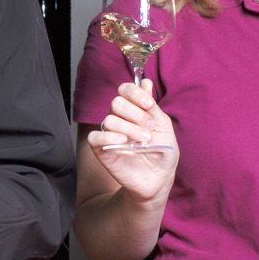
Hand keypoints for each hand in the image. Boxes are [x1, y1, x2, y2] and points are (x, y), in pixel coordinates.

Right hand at [86, 79, 176, 199]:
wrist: (160, 178)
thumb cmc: (163, 152)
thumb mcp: (163, 126)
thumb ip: (151, 106)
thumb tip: (145, 81)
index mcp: (134, 110)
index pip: (125, 90)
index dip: (135, 93)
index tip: (149, 105)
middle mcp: (120, 120)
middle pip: (116, 103)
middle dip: (135, 113)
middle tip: (149, 128)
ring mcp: (110, 134)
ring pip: (109, 120)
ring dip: (129, 128)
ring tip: (144, 141)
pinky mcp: (101, 150)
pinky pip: (95, 136)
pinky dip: (108, 136)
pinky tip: (124, 142)